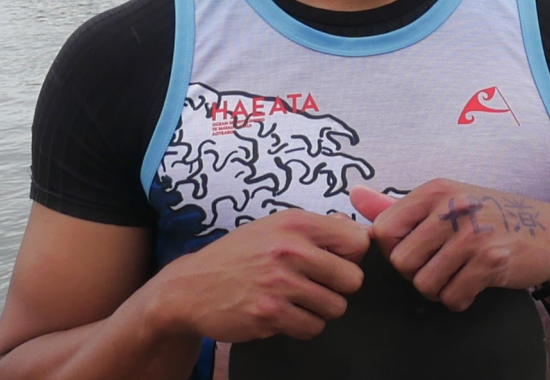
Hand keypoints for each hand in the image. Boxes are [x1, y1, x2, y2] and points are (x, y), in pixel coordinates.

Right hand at [150, 209, 370, 342]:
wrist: (192, 286)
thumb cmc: (238, 253)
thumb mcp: (274, 227)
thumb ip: (316, 227)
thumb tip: (353, 226)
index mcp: (296, 222)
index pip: (357, 241)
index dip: (352, 255)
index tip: (337, 261)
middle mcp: (291, 249)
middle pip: (353, 279)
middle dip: (339, 286)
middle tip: (318, 285)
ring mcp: (280, 282)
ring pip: (336, 307)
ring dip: (321, 308)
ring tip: (299, 299)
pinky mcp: (269, 313)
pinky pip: (312, 327)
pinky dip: (303, 325)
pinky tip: (284, 313)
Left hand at [351, 180, 549, 311]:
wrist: (548, 231)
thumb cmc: (488, 215)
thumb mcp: (444, 200)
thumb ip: (396, 205)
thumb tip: (354, 196)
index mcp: (433, 190)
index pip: (384, 230)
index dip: (392, 251)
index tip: (412, 251)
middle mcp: (450, 208)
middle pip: (400, 262)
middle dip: (415, 273)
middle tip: (438, 265)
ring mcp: (471, 234)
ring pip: (424, 283)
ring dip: (438, 288)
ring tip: (456, 274)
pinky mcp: (490, 261)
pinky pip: (453, 297)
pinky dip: (459, 299)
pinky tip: (472, 284)